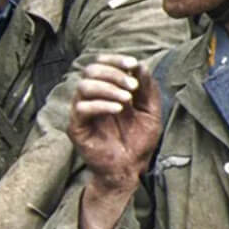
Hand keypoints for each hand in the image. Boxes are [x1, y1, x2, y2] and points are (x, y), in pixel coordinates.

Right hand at [69, 55, 161, 228]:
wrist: (130, 169)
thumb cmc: (139, 141)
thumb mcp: (151, 112)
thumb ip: (148, 89)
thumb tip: (141, 65)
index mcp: (107, 89)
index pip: (102, 63)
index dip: (115, 59)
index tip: (132, 63)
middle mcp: (92, 97)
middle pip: (91, 70)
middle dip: (114, 73)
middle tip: (133, 86)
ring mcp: (82, 112)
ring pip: (84, 86)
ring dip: (108, 88)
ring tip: (127, 99)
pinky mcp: (77, 128)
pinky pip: (82, 108)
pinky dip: (101, 104)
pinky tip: (118, 109)